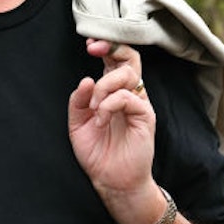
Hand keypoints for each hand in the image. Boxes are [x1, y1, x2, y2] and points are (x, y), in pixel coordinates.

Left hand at [68, 39, 156, 217]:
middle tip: (93, 49)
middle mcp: (129, 94)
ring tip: (93, 108)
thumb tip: (86, 79)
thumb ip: (79, 101)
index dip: (105, 46)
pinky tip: (101, 120)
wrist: (110, 181)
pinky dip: (109, 105)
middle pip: (130, 58)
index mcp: (113, 92)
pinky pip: (129, 98)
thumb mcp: (77, 124)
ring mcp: (139, 104)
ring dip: (104, 86)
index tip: (89, 42)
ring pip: (128, 74)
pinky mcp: (146, 117)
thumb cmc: (97, 153)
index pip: (115, 60)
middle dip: (111, 48)